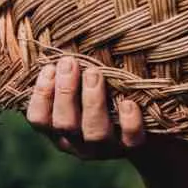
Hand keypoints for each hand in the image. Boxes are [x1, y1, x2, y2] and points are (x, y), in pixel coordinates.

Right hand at [24, 56, 145, 159]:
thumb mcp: (80, 88)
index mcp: (59, 131)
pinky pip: (131, 140)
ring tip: (94, 73)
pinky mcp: (132, 147)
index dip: (40, 95)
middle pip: (64, 124)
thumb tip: (56, 39)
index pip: (39, 120)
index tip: (49, 67)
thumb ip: (66, 74)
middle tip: (70, 62)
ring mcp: (106, 148)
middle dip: (65, 91)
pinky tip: (128, 102)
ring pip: (94, 132)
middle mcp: (79, 144)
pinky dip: (128, 122)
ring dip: (92, 101)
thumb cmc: (104, 96)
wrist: (148, 127)